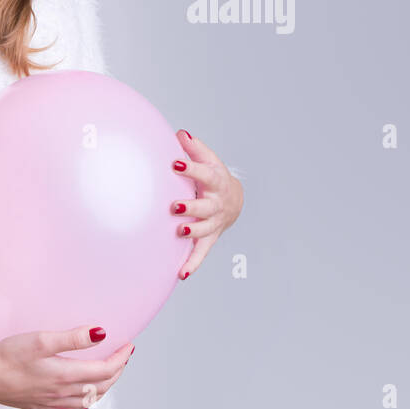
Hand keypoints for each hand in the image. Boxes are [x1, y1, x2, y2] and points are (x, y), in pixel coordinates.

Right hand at [0, 325, 134, 408]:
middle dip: (117, 371)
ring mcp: (52, 403)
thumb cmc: (7, 356)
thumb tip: (100, 333)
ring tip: (109, 372)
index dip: (121, 358)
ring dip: (104, 386)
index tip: (128, 345)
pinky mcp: (41, 408)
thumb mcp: (41, 340)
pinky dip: (85, 403)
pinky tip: (83, 397)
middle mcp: (62, 393)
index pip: (105, 370)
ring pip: (89, 400)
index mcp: (65, 376)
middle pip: (101, 386)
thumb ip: (72, 338)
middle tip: (123, 356)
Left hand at [170, 129, 243, 278]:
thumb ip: (194, 148)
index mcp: (216, 181)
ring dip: (192, 232)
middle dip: (191, 207)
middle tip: (175, 206)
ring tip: (179, 231)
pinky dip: (193, 264)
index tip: (175, 164)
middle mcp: (216, 204)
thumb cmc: (214, 176)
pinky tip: (181, 274)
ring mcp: (213, 223)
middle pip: (206, 206)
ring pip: (204, 229)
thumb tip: (180, 134)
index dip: (190, 168)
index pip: (204, 173)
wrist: (234, 199)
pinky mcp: (209, 238)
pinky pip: (202, 253)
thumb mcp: (209, 159)